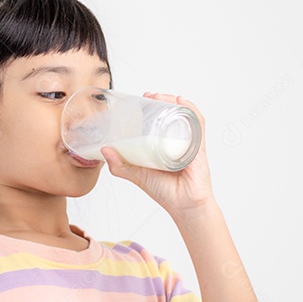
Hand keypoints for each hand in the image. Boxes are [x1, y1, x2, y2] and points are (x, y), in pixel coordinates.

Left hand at [99, 92, 214, 216]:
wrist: (183, 205)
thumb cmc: (164, 191)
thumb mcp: (136, 174)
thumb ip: (119, 165)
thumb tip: (104, 149)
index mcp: (164, 145)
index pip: (159, 121)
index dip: (151, 107)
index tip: (141, 99)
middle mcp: (178, 141)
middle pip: (172, 114)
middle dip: (161, 100)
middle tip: (148, 95)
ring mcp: (189, 142)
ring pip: (184, 116)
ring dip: (173, 102)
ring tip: (161, 96)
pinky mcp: (198, 147)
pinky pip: (198, 124)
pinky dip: (192, 111)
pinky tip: (182, 102)